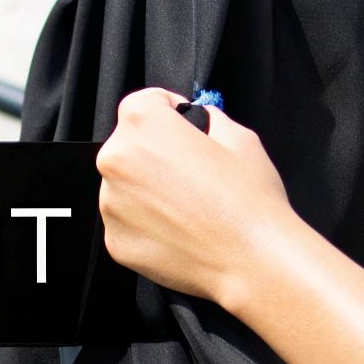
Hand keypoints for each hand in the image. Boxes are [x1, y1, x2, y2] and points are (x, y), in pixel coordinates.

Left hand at [96, 88, 300, 308]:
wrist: (252, 261)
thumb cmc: (249, 199)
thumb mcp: (239, 137)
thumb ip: (209, 119)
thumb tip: (198, 121)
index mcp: (142, 125)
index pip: (141, 102)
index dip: (167, 110)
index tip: (183, 125)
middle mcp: (115, 161)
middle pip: (129, 145)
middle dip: (156, 152)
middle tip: (192, 172)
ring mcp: (110, 204)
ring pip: (125, 185)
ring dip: (148, 189)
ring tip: (189, 206)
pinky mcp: (114, 240)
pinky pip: (127, 221)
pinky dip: (147, 223)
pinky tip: (180, 229)